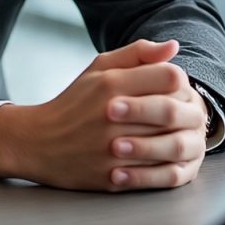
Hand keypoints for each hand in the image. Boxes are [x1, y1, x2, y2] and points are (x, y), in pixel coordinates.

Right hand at [0, 39, 208, 190]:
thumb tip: (173, 46)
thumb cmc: (75, 100)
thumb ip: (138, 53)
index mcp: (111, 84)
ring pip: (167, 144)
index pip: (169, 77)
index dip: (180, 81)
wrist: (39, 142)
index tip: (176, 87)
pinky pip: (154, 173)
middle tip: (183, 111)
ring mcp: (112, 149)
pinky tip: (164, 156)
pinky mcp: (112, 177)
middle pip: (172, 110)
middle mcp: (112, 115)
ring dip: (177, 138)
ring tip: (175, 132)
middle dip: (184, 110)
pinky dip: (166, 165)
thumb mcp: (99, 67)